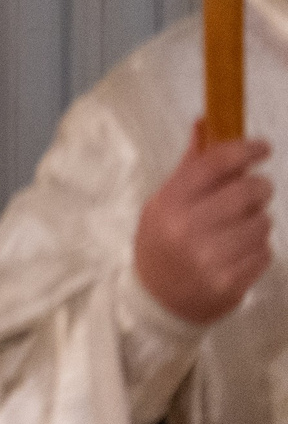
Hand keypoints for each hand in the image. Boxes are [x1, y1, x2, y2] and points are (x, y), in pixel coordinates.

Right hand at [135, 124, 273, 323]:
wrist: (158, 301)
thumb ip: (191, 166)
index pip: (213, 165)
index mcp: (169, 203)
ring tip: (238, 230)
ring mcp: (212, 258)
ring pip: (263, 223)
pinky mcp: (233, 281)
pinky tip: (237, 253)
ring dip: (257, 222)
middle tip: (253, 192)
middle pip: (247, 191)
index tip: (262, 147)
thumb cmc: (161, 243)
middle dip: (258, 188)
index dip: (243, 150)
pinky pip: (265, 251)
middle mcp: (189, 228)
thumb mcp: (164, 202)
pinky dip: (257, 249)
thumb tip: (206, 122)